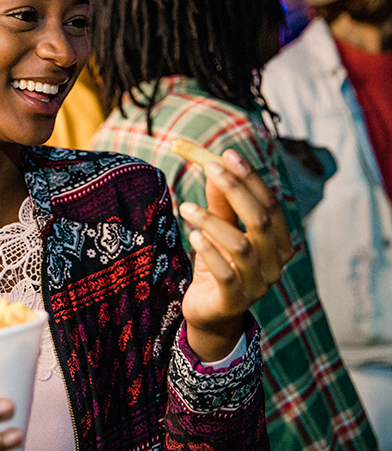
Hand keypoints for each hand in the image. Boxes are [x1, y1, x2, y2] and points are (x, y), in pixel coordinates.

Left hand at [178, 150, 294, 360]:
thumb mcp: (220, 230)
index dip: (250, 178)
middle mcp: (275, 263)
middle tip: (208, 167)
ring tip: (185, 207)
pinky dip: (209, 252)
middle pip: (261, 220)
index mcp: (279, 242)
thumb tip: (214, 163)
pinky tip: (193, 236)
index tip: (227, 153)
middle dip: (235, 189)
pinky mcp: (234, 300)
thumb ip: (220, 202)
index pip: (269, 203)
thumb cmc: (218, 264)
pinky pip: (226, 274)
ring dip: (212, 222)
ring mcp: (258, 285)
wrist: (210, 312)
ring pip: (241, 246)